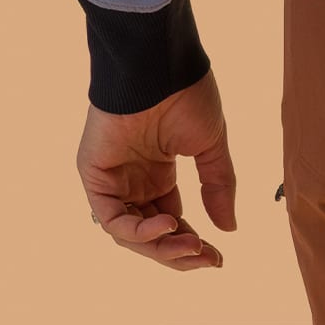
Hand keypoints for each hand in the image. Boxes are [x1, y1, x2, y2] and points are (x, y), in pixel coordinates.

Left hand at [77, 67, 237, 271]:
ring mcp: (113, 179)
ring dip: (162, 247)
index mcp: (159, 171)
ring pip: (131, 234)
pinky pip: (113, 219)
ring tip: (191, 247)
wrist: (161, 65)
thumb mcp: (210, 145)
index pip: (172, 221)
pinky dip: (139, 231)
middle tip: (208, 259)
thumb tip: (228, 228)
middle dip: (179, 253)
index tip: (218, 257)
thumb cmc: (186, 93)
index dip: (192, 243)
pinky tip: (168, 225)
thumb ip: (218, 185)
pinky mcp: (95, 176)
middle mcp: (134, 179)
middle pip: (152, 234)